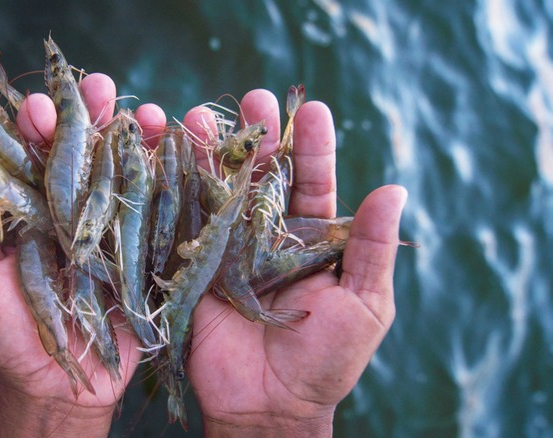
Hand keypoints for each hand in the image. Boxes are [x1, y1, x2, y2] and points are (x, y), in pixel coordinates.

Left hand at [0, 73, 166, 436]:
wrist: (61, 384)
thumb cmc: (10, 334)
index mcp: (32, 208)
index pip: (36, 153)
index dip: (39, 125)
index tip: (41, 107)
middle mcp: (73, 208)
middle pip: (86, 149)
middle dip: (92, 115)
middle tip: (100, 88)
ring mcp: (113, 226)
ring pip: (126, 168)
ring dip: (137, 136)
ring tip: (148, 115)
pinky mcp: (147, 249)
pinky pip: (161, 206)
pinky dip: (172, 176)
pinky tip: (180, 150)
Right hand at [182, 91, 406, 435]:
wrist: (270, 404)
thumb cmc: (328, 360)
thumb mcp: (365, 304)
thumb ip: (373, 249)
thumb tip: (395, 189)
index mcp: (311, 241)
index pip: (313, 182)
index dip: (312, 146)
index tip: (311, 109)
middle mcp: (268, 237)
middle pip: (263, 177)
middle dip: (259, 136)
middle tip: (254, 97)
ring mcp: (230, 250)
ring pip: (222, 191)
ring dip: (214, 153)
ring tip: (204, 116)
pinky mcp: (196, 269)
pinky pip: (187, 225)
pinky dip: (179, 190)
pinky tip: (171, 156)